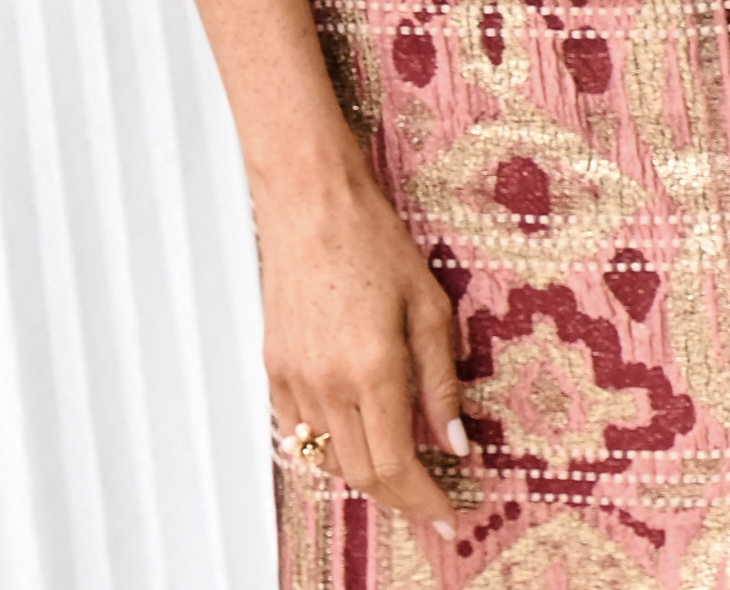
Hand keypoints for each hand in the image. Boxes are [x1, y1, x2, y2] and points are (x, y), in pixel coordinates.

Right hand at [259, 155, 466, 534]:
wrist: (311, 210)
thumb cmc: (377, 246)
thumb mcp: (430, 308)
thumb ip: (442, 382)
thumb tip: (455, 442)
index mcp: (371, 370)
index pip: (396, 464)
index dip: (423, 500)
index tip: (449, 519)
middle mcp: (325, 386)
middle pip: (361, 472)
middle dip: (400, 499)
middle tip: (435, 507)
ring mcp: (292, 381)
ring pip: (329, 458)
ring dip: (367, 476)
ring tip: (405, 480)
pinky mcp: (274, 371)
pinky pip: (301, 432)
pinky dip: (332, 449)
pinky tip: (358, 444)